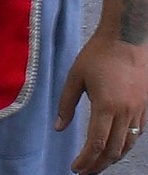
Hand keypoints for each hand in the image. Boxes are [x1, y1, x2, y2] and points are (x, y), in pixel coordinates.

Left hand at [55, 31, 147, 173]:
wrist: (126, 36)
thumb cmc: (98, 53)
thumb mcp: (76, 75)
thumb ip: (66, 103)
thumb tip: (58, 128)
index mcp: (106, 106)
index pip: (95, 144)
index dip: (85, 160)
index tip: (75, 168)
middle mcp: (124, 113)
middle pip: (112, 151)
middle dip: (98, 166)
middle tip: (85, 171)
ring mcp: (138, 110)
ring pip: (127, 145)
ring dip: (112, 158)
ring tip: (98, 163)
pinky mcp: (145, 106)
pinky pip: (137, 134)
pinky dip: (125, 145)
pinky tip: (115, 145)